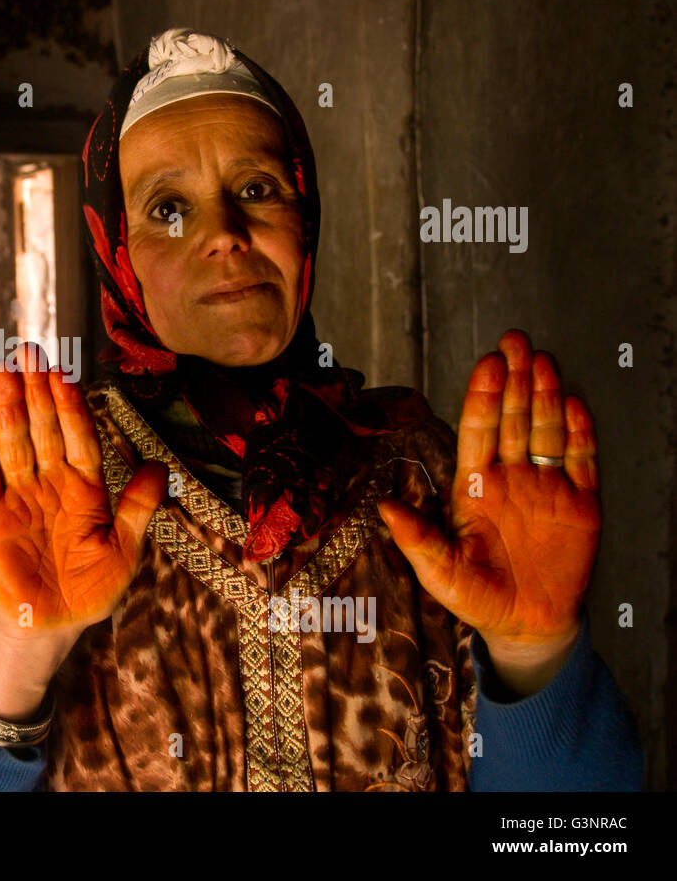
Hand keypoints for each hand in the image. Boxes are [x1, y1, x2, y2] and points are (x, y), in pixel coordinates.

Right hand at [0, 342, 168, 640]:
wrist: (54, 627)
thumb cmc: (92, 589)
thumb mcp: (124, 550)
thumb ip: (138, 508)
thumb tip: (161, 468)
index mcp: (84, 487)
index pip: (78, 437)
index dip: (71, 407)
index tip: (65, 375)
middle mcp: (49, 484)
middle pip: (42, 430)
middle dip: (36, 393)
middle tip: (30, 354)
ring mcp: (18, 498)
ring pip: (12, 444)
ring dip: (7, 408)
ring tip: (3, 372)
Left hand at [377, 330, 599, 691]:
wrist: (528, 624)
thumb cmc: (478, 599)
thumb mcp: (440, 573)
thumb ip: (417, 540)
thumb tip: (384, 509)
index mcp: (474, 486)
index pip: (477, 431)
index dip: (482, 397)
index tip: (486, 365)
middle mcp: (510, 478)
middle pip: (513, 419)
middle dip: (514, 380)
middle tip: (515, 341)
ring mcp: (546, 487)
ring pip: (546, 430)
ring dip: (545, 395)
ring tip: (543, 361)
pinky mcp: (580, 504)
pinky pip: (581, 460)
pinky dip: (579, 432)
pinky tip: (573, 404)